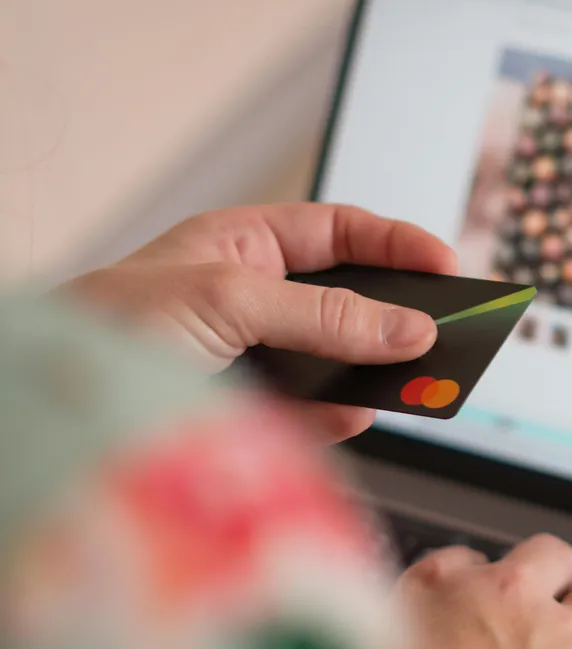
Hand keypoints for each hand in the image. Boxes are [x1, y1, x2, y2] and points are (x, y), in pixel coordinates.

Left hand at [60, 203, 456, 441]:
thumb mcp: (228, 299)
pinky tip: (357, 415)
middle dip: (398, 316)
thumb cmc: (108, 326)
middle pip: (351, 300)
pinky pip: (314, 412)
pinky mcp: (251, 413)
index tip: (449, 264)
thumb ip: (325, 314)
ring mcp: (254, 358)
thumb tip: (409, 327)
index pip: (339, 232)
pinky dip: (341, 416)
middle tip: (447, 332)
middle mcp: (254, 298)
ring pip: (339, 361)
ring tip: (416, 381)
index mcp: (243, 244)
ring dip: (375, 372)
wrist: (46, 411)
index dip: (397, 243)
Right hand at [398, 534, 571, 648]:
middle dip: (562, 572)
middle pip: (549, 557)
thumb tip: (406, 636)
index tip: (484, 590)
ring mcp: (564, 639)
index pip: (465, 561)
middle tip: (566, 592)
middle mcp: (510, 599)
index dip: (480, 577)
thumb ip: (399, 635)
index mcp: (445, 591)